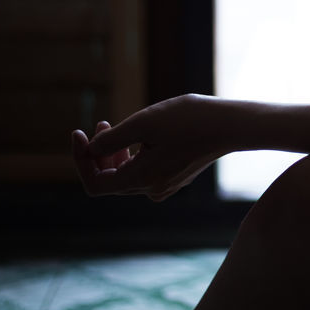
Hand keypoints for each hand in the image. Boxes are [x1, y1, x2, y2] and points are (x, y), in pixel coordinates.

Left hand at [70, 94, 225, 201]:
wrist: (231, 124)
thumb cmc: (188, 120)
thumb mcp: (143, 123)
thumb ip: (112, 139)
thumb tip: (90, 150)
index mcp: (141, 179)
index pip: (95, 184)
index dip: (81, 160)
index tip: (79, 134)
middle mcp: (151, 189)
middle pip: (110, 180)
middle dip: (98, 153)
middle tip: (99, 123)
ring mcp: (165, 185)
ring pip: (126, 175)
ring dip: (115, 152)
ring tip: (116, 125)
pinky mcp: (176, 176)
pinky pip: (143, 171)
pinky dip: (133, 155)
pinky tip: (142, 135)